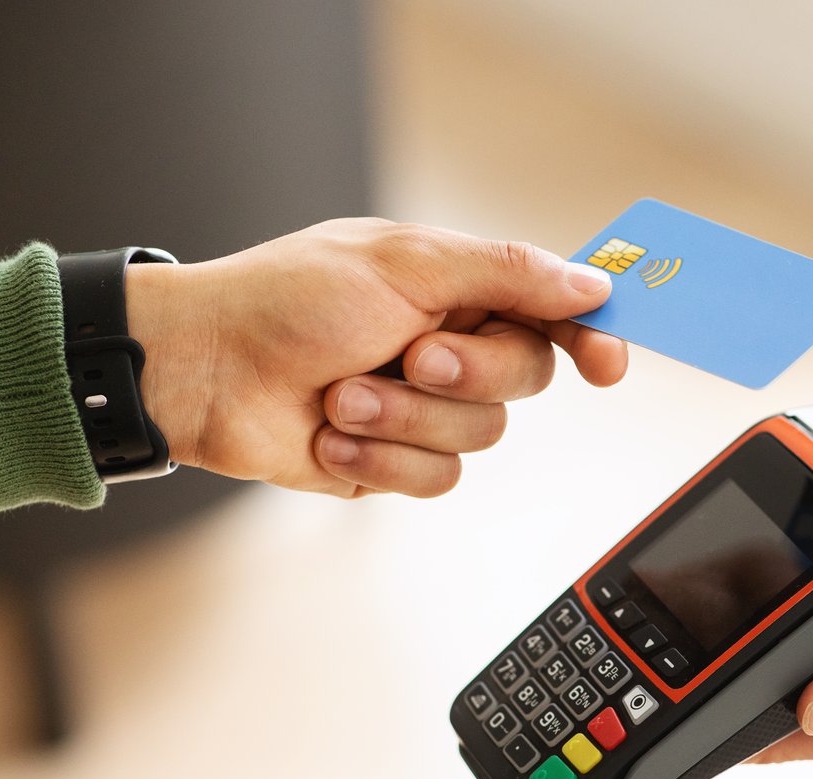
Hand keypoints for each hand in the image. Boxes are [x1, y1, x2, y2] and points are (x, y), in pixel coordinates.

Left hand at [124, 219, 626, 497]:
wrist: (205, 372)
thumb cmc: (286, 301)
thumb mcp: (404, 265)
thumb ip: (507, 272)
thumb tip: (592, 283)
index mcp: (455, 286)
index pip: (551, 309)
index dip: (590, 335)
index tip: (608, 363)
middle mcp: (448, 345)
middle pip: (526, 377)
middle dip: (468, 373)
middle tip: (412, 356)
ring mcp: (421, 408)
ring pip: (480, 437)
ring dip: (405, 420)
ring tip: (341, 398)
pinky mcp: (393, 462)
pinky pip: (435, 479)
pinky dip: (380, 460)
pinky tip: (330, 438)